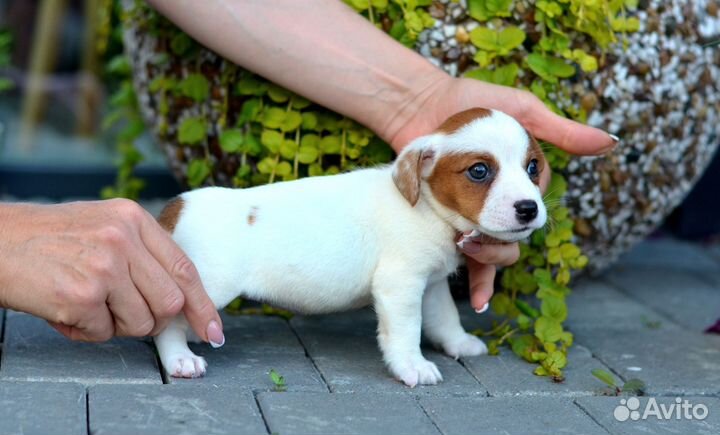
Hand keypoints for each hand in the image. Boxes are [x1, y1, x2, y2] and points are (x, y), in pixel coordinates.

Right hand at [0, 199, 224, 343]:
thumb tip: (180, 298)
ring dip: (117, 326)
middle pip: (170, 302)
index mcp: (134, 219)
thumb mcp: (105, 225)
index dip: (202, 304)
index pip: (185, 268)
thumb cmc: (51, 238)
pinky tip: (66, 311)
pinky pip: (105, 334)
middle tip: (124, 315)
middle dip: (154, 320)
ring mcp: (104, 267)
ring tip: (88, 306)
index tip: (213, 329)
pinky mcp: (81, 296)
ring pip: (142, 323)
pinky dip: (87, 331)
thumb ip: (143, 253)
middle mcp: (123, 239)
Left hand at [386, 76, 615, 311]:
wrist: (422, 102)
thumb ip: (563, 132)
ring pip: (490, 251)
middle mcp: (499, 202)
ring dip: (485, 262)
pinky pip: (459, 250)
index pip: (530, 209)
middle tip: (475, 236)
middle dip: (499, 246)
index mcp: (519, 183)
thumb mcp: (523, 112)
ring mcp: (472, 212)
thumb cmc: (475, 103)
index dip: (523, 213)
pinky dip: (470, 274)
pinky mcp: (447, 217)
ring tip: (465, 247)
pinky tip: (476, 301)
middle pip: (511, 238)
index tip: (515, 212)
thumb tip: (612, 142)